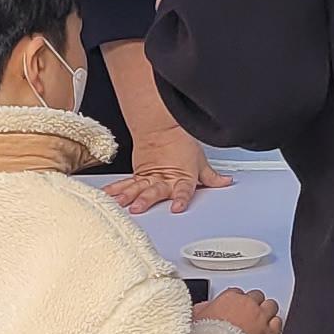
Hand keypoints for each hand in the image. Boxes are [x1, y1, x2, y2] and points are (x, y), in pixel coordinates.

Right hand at [105, 136, 230, 214]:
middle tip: (137, 207)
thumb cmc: (180, 142)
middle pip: (154, 191)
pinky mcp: (138, 175)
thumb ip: (211, 177)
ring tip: (119, 203)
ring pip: (137, 188)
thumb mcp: (200, 161)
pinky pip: (127, 184)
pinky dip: (116, 190)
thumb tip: (225, 182)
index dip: (180, 199)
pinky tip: (108, 196)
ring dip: (127, 196)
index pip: (183, 191)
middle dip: (146, 199)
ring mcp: (149, 178)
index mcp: (182, 178)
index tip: (177, 207)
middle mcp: (164, 180)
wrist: (161, 126)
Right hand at [194, 287, 281, 333]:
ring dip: (267, 311)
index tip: (235, 307)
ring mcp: (260, 317)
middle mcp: (248, 304)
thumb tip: (201, 308)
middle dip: (253, 303)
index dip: (237, 300)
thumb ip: (202, 309)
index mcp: (230, 298)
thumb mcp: (196, 319)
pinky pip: (278, 322)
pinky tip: (270, 328)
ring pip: (271, 306)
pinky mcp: (269, 332)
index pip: (237, 292)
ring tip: (261, 318)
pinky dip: (275, 324)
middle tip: (248, 312)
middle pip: (257, 296)